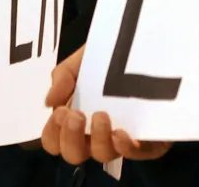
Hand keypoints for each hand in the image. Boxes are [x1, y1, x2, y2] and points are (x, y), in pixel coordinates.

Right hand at [41, 46, 170, 164]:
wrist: (149, 43)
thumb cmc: (110, 56)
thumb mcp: (82, 59)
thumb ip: (62, 76)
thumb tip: (49, 102)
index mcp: (76, 117)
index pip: (55, 141)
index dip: (53, 134)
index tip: (61, 113)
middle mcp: (95, 133)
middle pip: (74, 155)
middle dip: (70, 138)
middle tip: (76, 115)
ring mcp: (121, 138)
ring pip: (103, 155)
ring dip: (97, 139)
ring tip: (100, 115)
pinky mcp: (148, 139)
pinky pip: (136, 154)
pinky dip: (124, 148)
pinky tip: (120, 133)